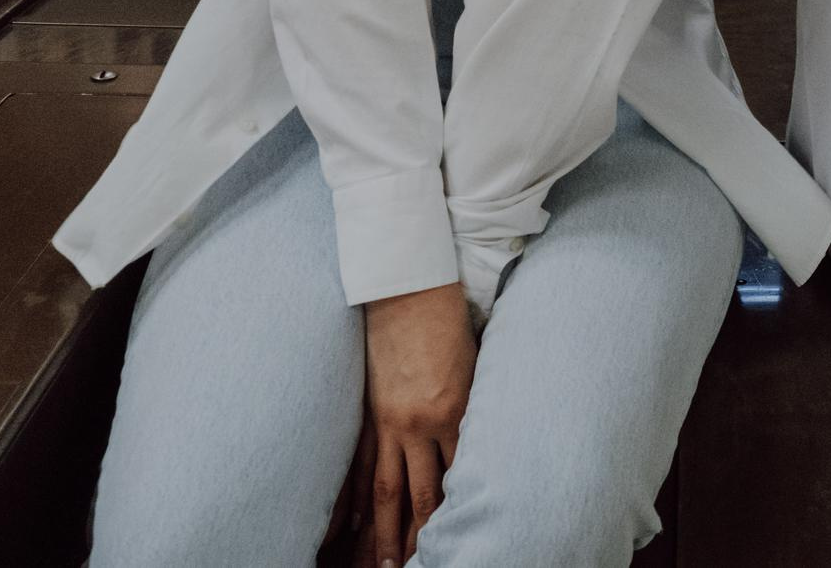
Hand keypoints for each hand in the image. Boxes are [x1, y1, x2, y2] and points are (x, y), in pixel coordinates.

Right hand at [359, 282, 475, 567]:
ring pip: (385, 489)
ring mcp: (387, 422)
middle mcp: (418, 425)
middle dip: (421, 535)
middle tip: (418, 567)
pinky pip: (360, 465)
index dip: (459, 511)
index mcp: (454, 412)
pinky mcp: (367, 413)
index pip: (459, 477)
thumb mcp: (476, 368)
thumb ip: (475, 410)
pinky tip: (352, 523)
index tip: (462, 535)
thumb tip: (477, 446)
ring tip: (384, 563)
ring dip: (385, 530)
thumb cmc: (450, 323)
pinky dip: (355, 497)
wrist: (407, 290)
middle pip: (421, 494)